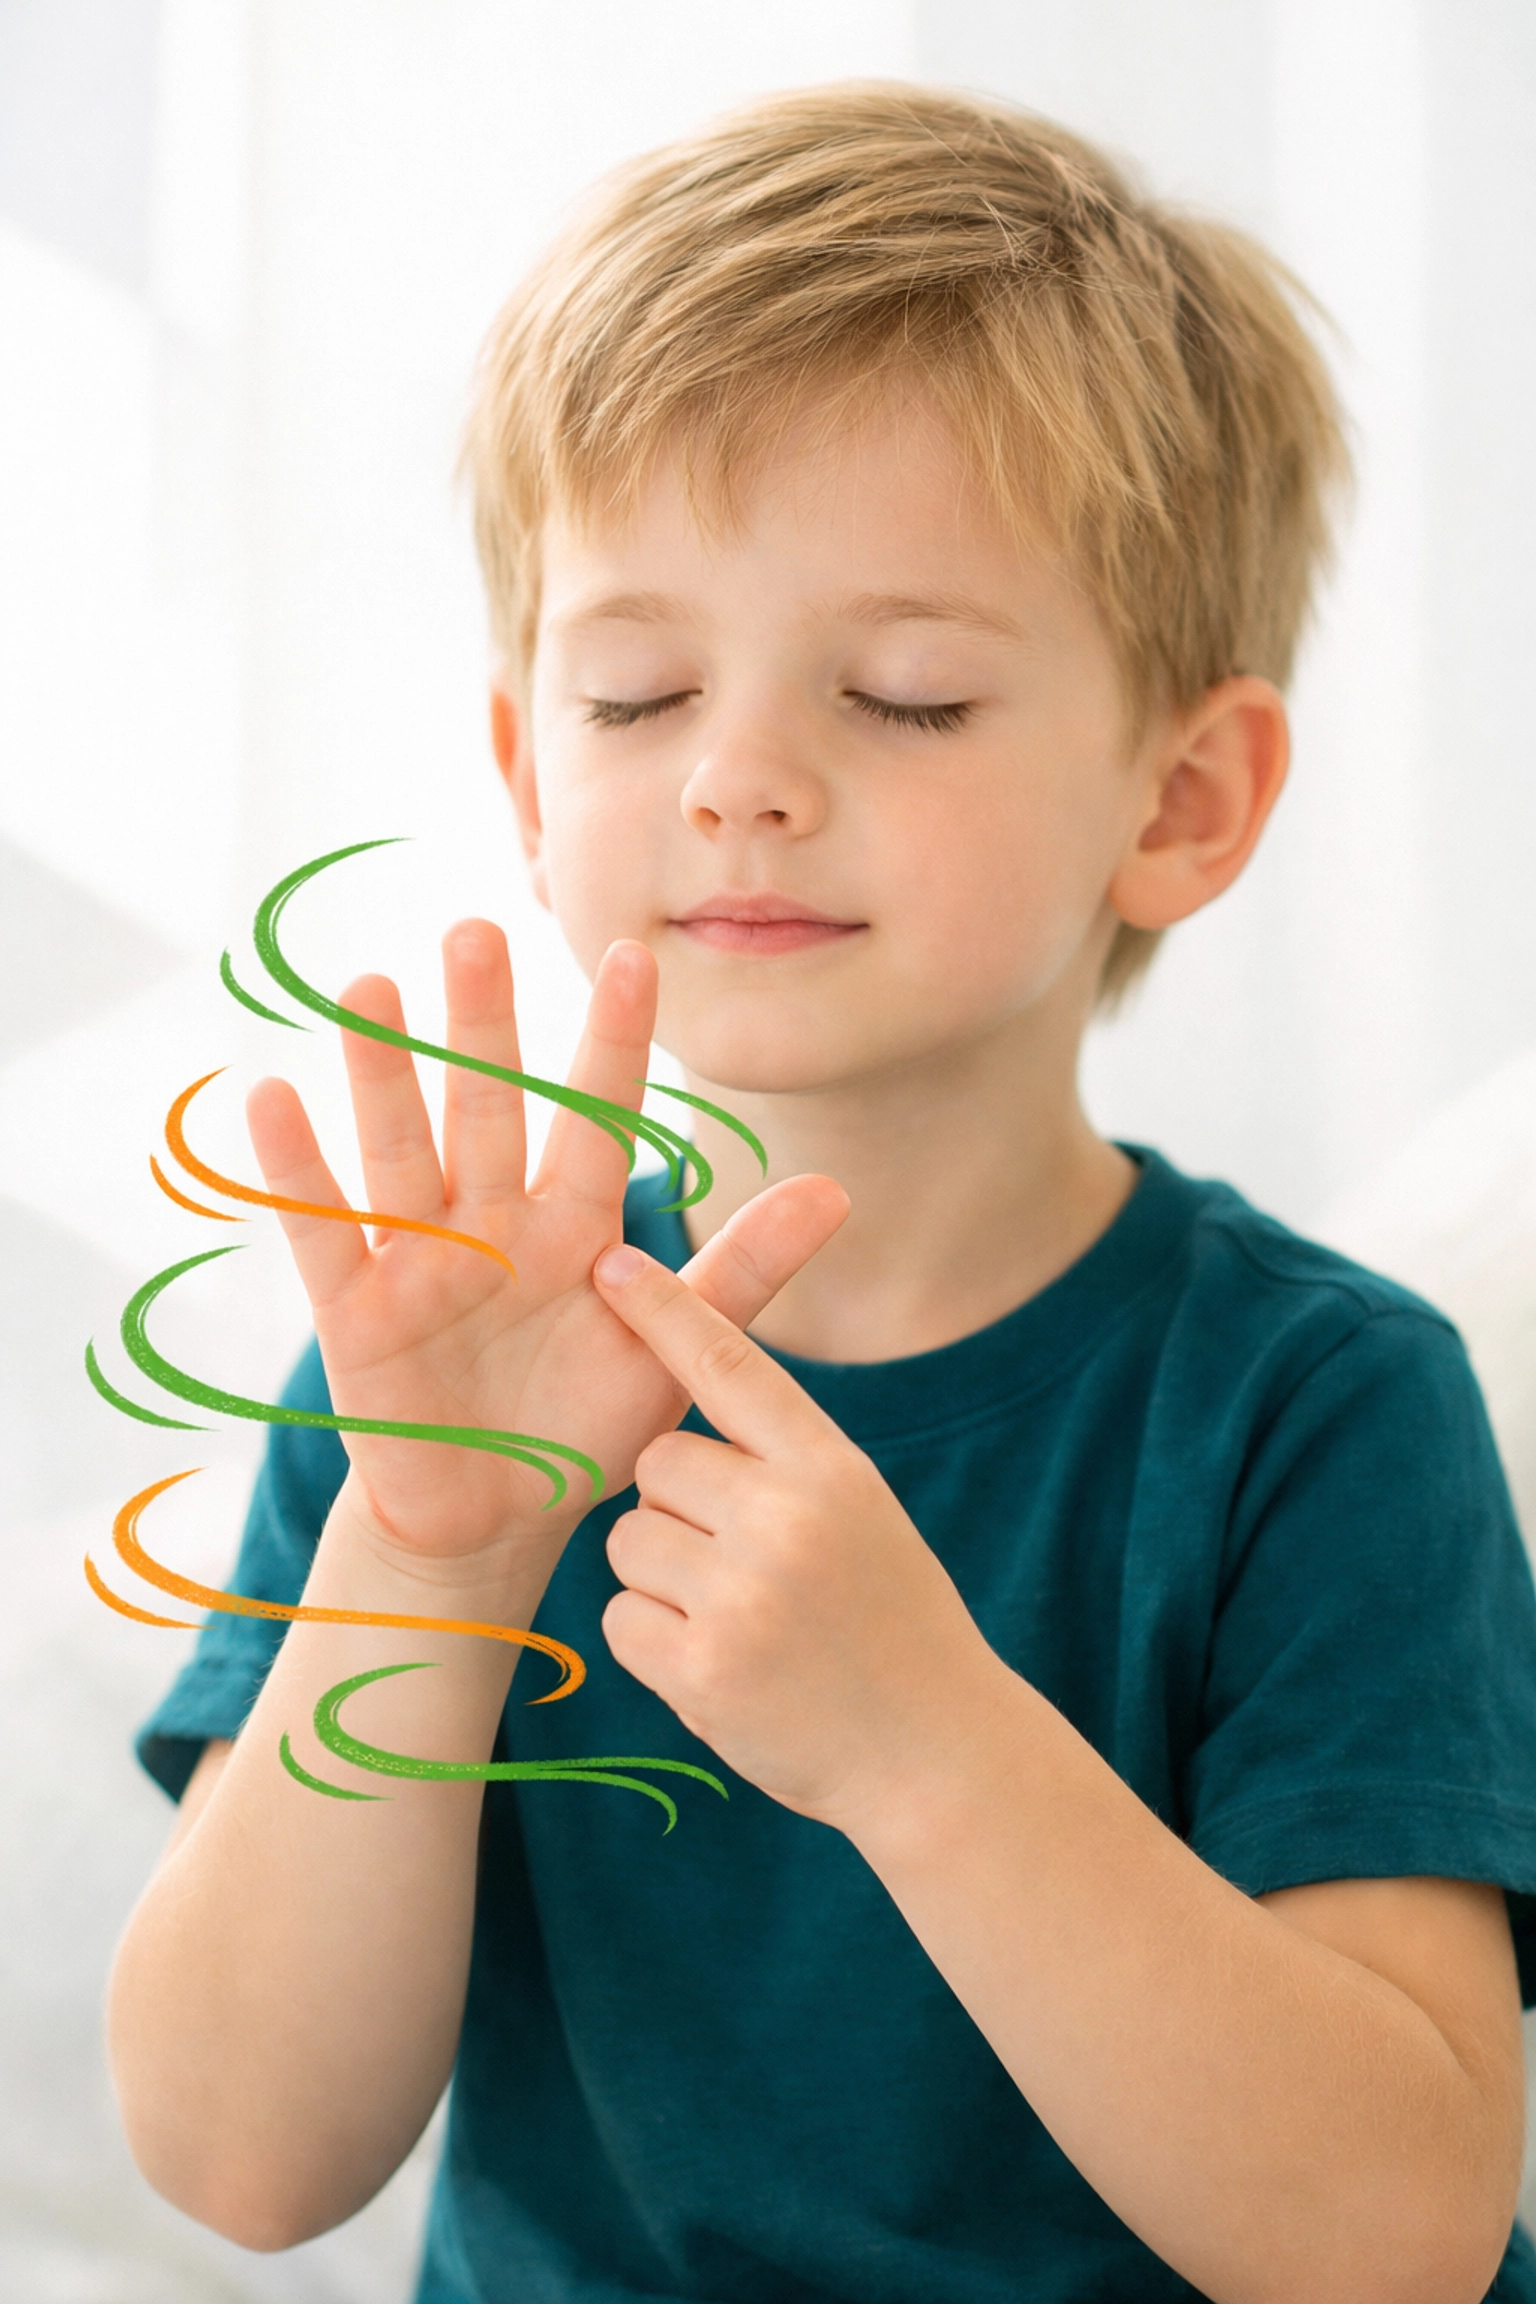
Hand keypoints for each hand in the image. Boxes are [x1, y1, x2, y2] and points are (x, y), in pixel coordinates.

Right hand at [247, 927, 847, 1572]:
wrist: (495, 1522)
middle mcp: (494, 1223)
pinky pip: (323, 1233)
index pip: (597, 1117)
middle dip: (482, 1027)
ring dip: (382, 1072)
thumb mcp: (672, 1351)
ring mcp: (420, 1260)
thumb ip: (745, 1271)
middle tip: (476, 931)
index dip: (614, 1042)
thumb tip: (838, 1190)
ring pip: (400, 1149)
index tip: (636, 956)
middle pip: (487, 1109)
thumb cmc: (582, 1427)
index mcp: (574, 1225)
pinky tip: (273, 1097)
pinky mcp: (357, 1311)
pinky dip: (296, 1171)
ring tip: (368, 986)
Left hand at [592, 1242, 1006, 1833]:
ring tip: (742, 1622)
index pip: (732, 1365)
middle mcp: (788, 1519)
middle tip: (738, 1564)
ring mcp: (744, 1594)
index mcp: (831, 1468)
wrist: (938, 1752)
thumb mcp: (862, 1515)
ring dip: (662, 1580)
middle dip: (674, 1508)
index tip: (611, 1261)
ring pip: (629, 1542)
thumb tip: (671, 1434)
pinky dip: (654, 1644)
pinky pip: (620, 1620)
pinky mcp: (702, 1667)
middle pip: (657, 1464)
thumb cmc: (890, 1623)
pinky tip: (721, 1667)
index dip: (666, 1310)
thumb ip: (784, 1464)